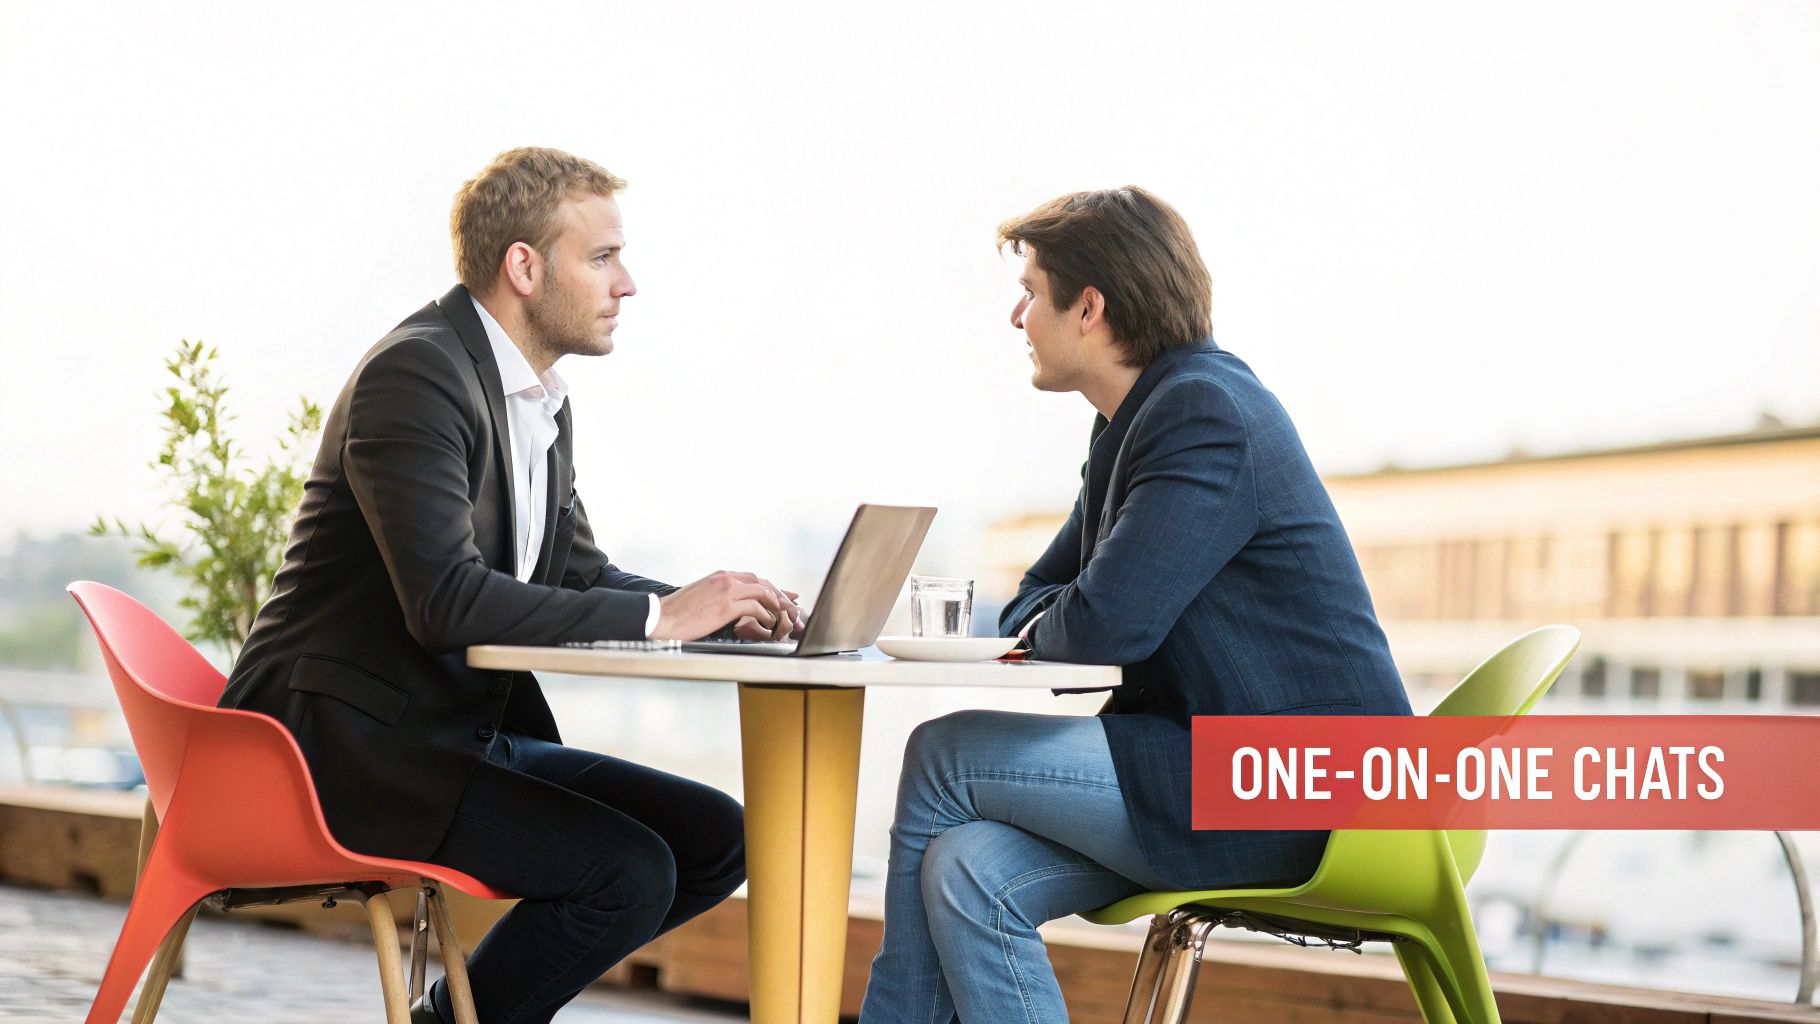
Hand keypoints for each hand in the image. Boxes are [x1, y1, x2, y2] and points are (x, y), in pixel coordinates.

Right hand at [651, 571, 794, 640]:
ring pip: (764, 594)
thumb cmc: (677, 612)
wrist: (660, 618)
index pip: (754, 578)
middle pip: (763, 583)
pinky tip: (768, 626)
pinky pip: (755, 609)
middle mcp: (726, 579)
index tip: (786, 594)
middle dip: (780, 596)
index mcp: (720, 576)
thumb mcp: (701, 595)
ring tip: (782, 620)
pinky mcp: (726, 606)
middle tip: (791, 607)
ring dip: (776, 607)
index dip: (773, 587)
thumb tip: (734, 606)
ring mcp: (727, 591)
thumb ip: (720, 595)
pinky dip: (765, 617)